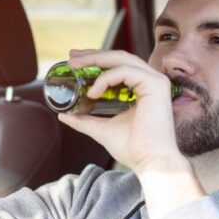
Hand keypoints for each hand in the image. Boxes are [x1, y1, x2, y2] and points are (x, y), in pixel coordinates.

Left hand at [57, 49, 183, 172]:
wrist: (150, 163)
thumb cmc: (134, 149)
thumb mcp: (103, 129)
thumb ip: (85, 120)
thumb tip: (64, 115)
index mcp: (142, 88)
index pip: (118, 65)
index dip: (96, 60)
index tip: (75, 62)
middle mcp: (151, 81)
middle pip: (119, 57)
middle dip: (93, 55)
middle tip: (71, 57)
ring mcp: (155, 81)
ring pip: (122, 59)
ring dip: (96, 60)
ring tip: (75, 66)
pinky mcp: (155, 85)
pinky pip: (124, 71)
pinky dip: (105, 79)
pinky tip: (92, 92)